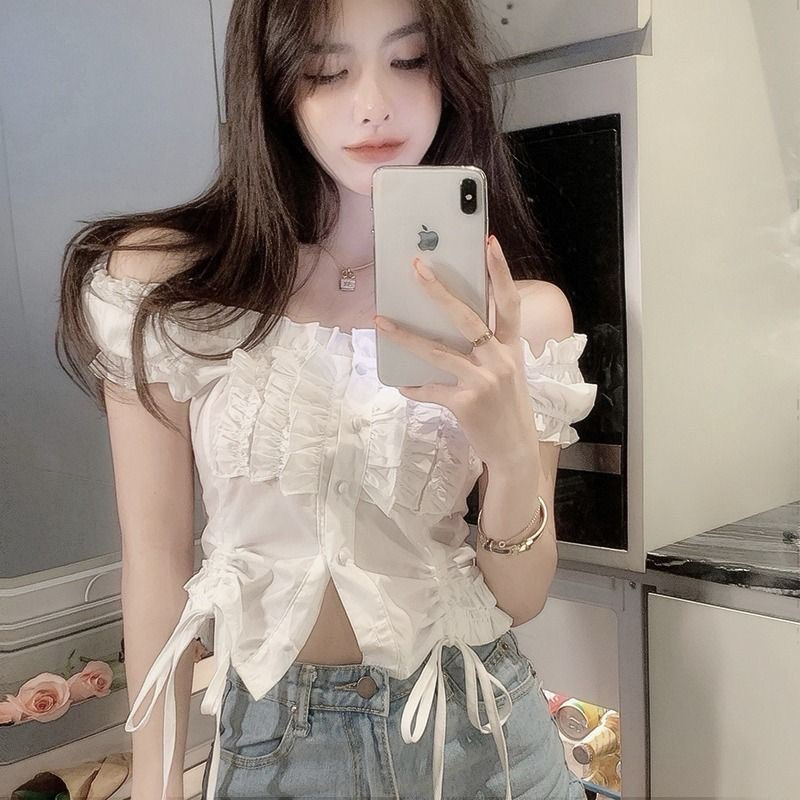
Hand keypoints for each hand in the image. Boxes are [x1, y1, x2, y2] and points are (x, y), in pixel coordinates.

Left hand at [373, 235, 540, 468]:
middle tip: (416, 267)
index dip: (500, 272)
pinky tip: (403, 385)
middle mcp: (499, 359)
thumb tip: (450, 330)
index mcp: (511, 348)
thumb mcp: (507, 373)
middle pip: (466, 316)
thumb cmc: (508, 409)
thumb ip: (487, 350)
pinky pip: (431, 390)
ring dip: (404, 335)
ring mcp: (482, 380)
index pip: (509, 302)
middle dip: (438, 290)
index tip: (490, 243)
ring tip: (380, 320)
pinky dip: (415, 388)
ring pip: (436, 350)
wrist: (515, 450)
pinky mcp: (465, 402)